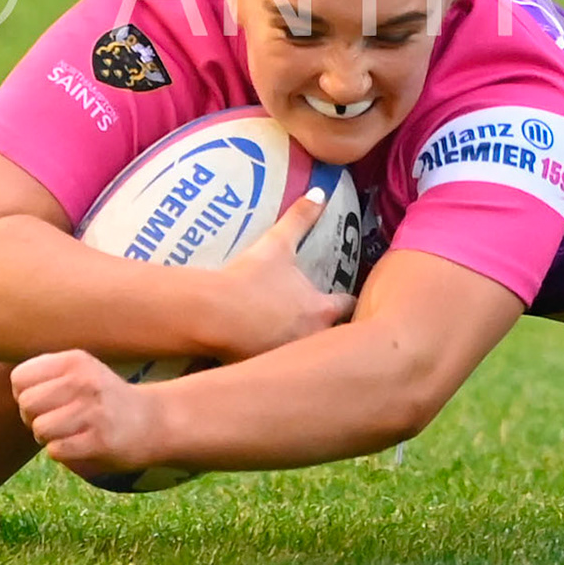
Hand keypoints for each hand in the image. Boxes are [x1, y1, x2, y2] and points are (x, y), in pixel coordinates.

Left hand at [12, 350, 164, 478]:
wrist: (152, 421)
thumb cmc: (104, 398)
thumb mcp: (81, 371)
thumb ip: (47, 373)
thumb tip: (16, 390)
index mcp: (75, 360)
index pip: (20, 377)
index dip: (23, 394)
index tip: (43, 401)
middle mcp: (84, 381)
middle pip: (26, 404)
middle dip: (32, 418)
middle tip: (54, 420)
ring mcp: (93, 411)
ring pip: (39, 429)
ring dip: (48, 438)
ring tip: (67, 432)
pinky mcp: (100, 441)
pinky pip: (56, 450)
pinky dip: (62, 452)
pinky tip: (80, 444)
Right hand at [217, 190, 355, 361]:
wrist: (214, 313)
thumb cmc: (249, 277)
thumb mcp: (276, 244)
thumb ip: (300, 217)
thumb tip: (320, 191)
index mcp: (321, 309)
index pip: (349, 306)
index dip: (349, 300)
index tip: (349, 297)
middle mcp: (315, 338)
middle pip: (337, 338)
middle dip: (336, 332)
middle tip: (329, 323)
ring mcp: (293, 359)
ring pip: (311, 357)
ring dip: (309, 350)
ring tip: (302, 345)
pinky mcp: (270, 372)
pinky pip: (284, 371)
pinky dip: (282, 366)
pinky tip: (272, 361)